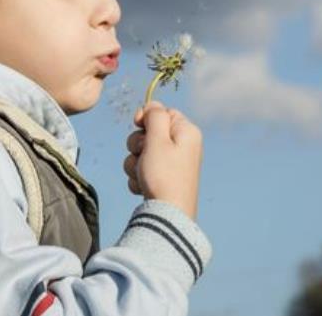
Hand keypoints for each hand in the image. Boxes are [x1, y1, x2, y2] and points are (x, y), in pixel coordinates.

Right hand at [122, 100, 202, 220]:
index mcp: (186, 132)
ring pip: (141, 152)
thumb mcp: (158, 139)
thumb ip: (155, 116)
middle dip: (137, 144)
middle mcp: (182, 145)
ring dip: (135, 163)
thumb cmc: (164, 175)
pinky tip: (143, 186)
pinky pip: (143, 169)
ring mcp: (173, 163)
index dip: (146, 118)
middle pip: (148, 132)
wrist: (167, 215)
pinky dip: (138, 176)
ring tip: (143, 175)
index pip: (162, 112)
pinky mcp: (164, 178)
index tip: (137, 125)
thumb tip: (153, 105)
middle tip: (143, 156)